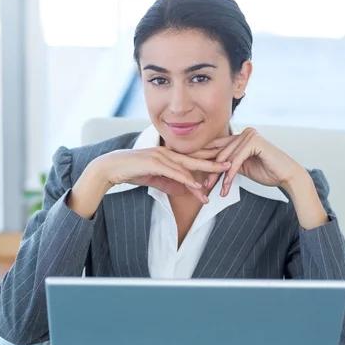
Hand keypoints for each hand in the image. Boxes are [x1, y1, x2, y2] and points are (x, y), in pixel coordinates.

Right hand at [94, 146, 231, 202]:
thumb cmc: (131, 171)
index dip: (209, 159)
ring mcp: (161, 157)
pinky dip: (187, 179)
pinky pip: (174, 172)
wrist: (112, 168)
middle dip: (214, 161)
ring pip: (188, 166)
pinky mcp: (154, 163)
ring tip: (220, 177)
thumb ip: (169, 184)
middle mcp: (168, 153)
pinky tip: (197, 186)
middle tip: (232, 163)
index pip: (193, 157)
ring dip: (205, 173)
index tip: (224, 162)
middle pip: (196, 158)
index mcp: (169, 155)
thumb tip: (183, 191)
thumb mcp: (154, 179)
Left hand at [191, 128, 305, 196]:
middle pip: (220, 152)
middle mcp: (244, 133)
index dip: (204, 157)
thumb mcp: (241, 167)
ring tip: (211, 188)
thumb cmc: (266, 172)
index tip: (191, 167)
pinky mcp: (255, 142)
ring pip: (226, 158)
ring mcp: (250, 135)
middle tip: (203, 184)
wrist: (287, 176)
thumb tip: (208, 166)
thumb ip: (228, 163)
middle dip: (209, 170)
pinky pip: (237, 160)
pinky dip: (230, 174)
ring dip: (218, 176)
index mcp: (240, 136)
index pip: (218, 146)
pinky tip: (226, 186)